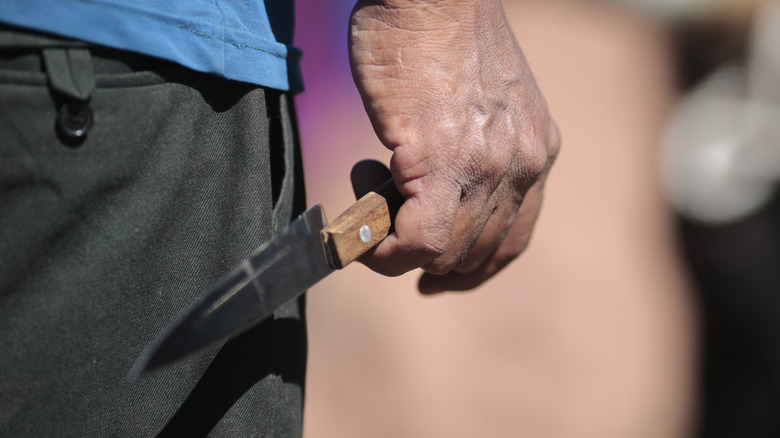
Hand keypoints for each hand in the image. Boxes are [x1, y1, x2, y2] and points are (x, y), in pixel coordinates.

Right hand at [349, 0, 559, 292]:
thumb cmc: (440, 32)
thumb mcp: (485, 99)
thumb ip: (478, 149)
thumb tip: (435, 190)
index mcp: (537, 150)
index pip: (512, 240)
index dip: (472, 269)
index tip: (436, 274)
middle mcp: (523, 164)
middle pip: (476, 254)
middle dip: (428, 265)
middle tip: (385, 241)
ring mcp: (486, 166)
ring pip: (447, 254)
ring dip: (397, 251)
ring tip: (368, 203)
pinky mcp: (441, 161)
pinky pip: (419, 241)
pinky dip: (385, 252)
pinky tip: (363, 229)